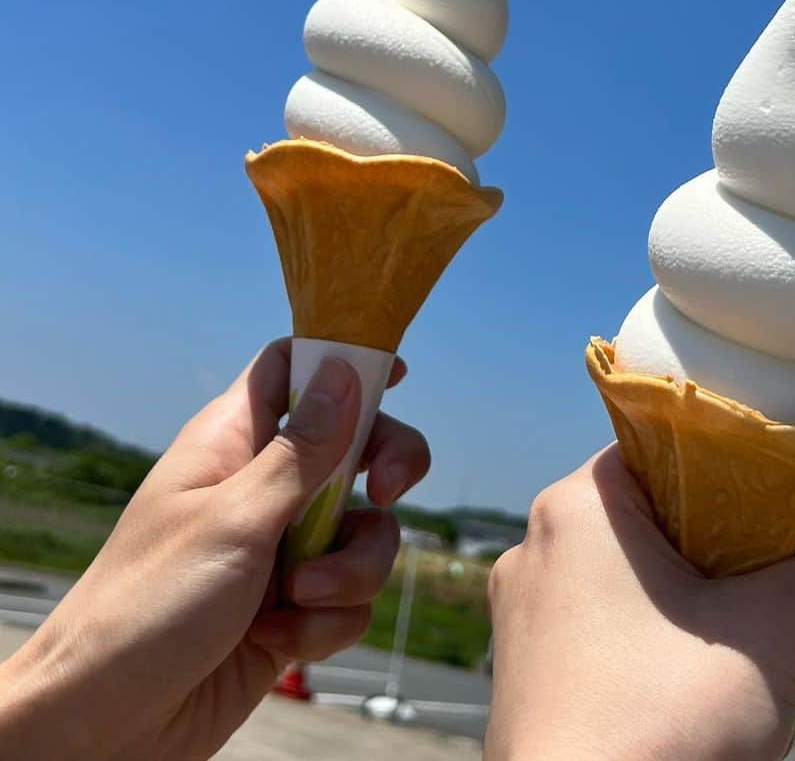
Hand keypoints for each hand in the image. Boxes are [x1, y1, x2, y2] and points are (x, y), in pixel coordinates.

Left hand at [0, 338, 429, 760]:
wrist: (105, 728)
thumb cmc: (148, 607)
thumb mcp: (234, 519)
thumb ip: (302, 449)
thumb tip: (346, 370)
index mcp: (234, 440)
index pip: (294, 368)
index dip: (345, 360)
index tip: (401, 374)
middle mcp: (262, 485)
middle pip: (357, 445)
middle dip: (387, 468)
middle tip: (386, 492)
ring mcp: (280, 547)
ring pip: (365, 532)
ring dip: (350, 569)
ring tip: (299, 598)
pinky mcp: (292, 609)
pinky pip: (349, 598)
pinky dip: (328, 623)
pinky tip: (276, 643)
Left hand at [486, 446, 794, 760]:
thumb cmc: (661, 729)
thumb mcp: (776, 640)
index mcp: (577, 506)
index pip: (666, 447)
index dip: (736, 468)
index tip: (790, 504)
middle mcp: (537, 549)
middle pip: (655, 515)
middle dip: (725, 548)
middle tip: (779, 584)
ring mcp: (526, 618)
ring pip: (634, 581)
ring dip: (696, 605)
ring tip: (744, 650)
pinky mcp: (529, 679)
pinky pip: (606, 632)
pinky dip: (658, 647)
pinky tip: (696, 693)